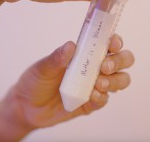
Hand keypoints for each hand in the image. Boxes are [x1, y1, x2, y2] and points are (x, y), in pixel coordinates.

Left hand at [9, 34, 133, 129]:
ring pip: (121, 80)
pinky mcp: (91, 103)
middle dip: (119, 61)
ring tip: (98, 84)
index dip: (116, 41)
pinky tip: (92, 96)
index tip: (112, 44)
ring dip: (114, 81)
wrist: (26, 108)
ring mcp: (95, 86)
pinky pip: (105, 100)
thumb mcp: (42, 67)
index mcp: (85, 53)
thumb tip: (71, 46)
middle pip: (123, 60)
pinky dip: (102, 97)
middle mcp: (95, 67)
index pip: (109, 42)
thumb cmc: (35, 81)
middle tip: (104, 67)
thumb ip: (57, 58)